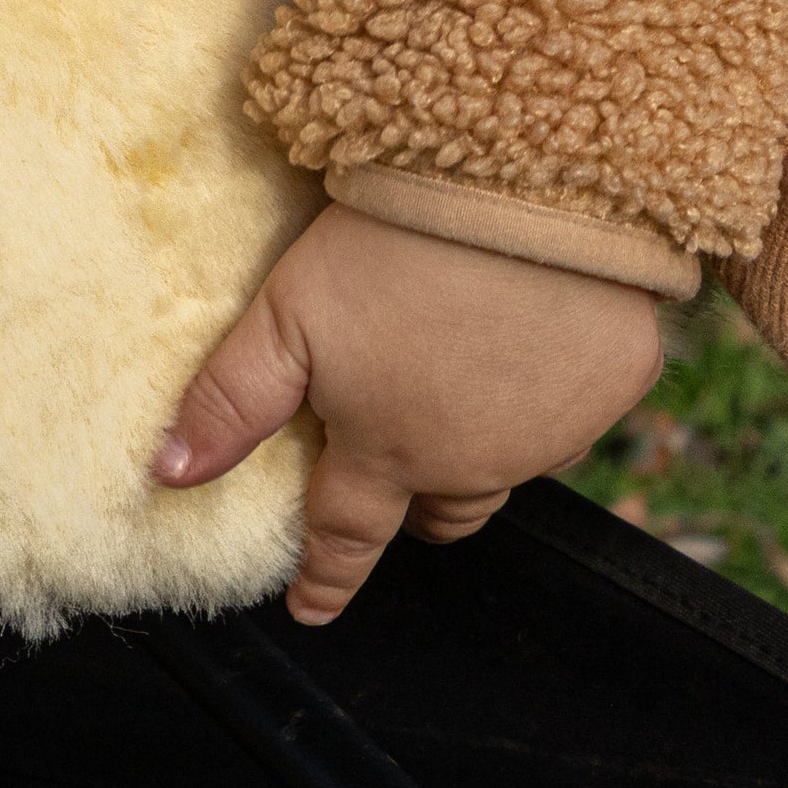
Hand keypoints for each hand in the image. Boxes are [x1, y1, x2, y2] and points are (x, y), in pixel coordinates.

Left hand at [154, 202, 662, 625]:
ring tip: (461, 387)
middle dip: (413, 510)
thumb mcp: (288, 314)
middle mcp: (478, 459)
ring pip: (513, 462)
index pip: (347, 535)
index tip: (311, 606)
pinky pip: (582, 404)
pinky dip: (553, 387)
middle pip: (440, 513)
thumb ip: (231, 399)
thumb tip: (169, 474)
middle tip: (395, 485)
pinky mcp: (617, 379)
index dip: (325, 575)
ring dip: (484, 444)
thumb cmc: (394, 243)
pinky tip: (535, 330)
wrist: (524, 181)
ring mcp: (556, 427)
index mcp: (390, 450)